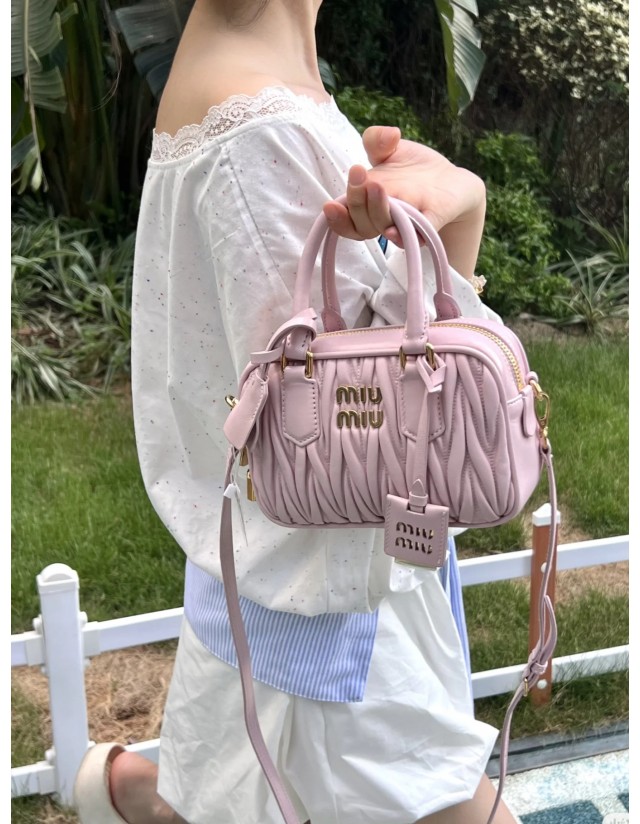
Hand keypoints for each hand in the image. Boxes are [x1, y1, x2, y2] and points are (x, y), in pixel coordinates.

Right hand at [323, 126, 485, 278]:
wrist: (451, 181)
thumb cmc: (414, 169)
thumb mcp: (392, 149)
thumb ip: (378, 140)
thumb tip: (388, 135)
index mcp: (366, 203)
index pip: (346, 217)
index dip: (336, 215)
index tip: (331, 203)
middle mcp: (383, 217)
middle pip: (361, 223)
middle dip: (356, 202)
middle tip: (361, 177)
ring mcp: (407, 222)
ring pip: (383, 228)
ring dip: (376, 211)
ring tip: (377, 187)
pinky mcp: (431, 222)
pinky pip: (417, 236)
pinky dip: (404, 237)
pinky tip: (394, 232)